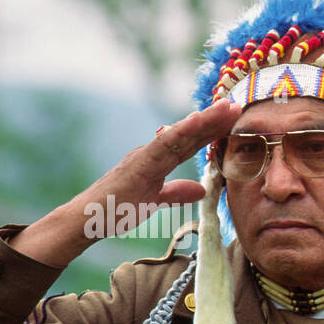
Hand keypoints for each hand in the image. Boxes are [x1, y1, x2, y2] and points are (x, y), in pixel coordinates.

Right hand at [11, 99, 244, 265]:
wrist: (87, 219)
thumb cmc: (115, 210)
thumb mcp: (155, 202)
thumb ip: (176, 193)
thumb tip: (200, 189)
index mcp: (157, 161)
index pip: (189, 144)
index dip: (211, 132)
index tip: (232, 120)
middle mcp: (151, 153)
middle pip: (188, 135)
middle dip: (213, 120)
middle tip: (236, 104)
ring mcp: (144, 156)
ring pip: (179, 134)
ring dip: (204, 120)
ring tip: (225, 107)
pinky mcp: (138, 164)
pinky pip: (163, 146)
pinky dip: (182, 132)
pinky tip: (198, 121)